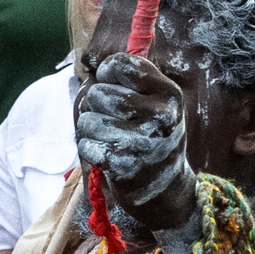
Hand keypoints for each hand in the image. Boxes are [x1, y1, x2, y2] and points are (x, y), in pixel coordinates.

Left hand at [73, 48, 197, 241]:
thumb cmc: (152, 137)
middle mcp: (161, 115)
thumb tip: (95, 66)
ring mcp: (142, 141)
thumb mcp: (157, 103)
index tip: (113, 85)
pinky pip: (85, 144)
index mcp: (169, 93)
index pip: (120, 64)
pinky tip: (108, 156)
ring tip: (112, 139)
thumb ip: (132, 80)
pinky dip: (90, 150)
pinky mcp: (122, 164)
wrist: (165, 190)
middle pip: (98, 93)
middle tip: (114, 121)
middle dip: (97, 106)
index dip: (107, 72)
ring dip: (91, 130)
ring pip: (87, 119)